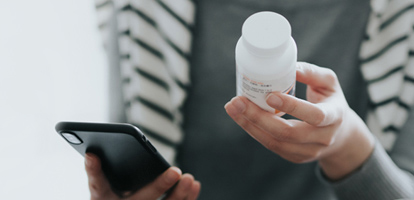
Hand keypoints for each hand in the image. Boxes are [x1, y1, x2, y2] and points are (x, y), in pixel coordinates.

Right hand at [85, 153, 200, 199]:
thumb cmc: (110, 197)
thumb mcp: (101, 186)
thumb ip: (97, 172)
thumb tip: (93, 154)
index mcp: (103, 197)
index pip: (98, 184)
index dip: (95, 169)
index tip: (94, 155)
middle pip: (142, 199)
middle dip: (159, 186)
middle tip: (176, 171)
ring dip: (179, 195)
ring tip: (190, 179)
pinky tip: (195, 186)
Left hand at [225, 62, 374, 179]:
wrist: (340, 134)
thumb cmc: (331, 101)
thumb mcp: (329, 82)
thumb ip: (311, 73)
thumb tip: (288, 65)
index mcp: (334, 116)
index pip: (315, 115)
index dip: (292, 107)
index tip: (270, 95)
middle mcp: (322, 138)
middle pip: (287, 133)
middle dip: (259, 117)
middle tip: (238, 101)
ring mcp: (308, 151)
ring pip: (275, 142)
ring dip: (250, 125)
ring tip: (233, 107)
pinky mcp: (295, 157)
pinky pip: (271, 145)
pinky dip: (253, 131)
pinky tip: (241, 117)